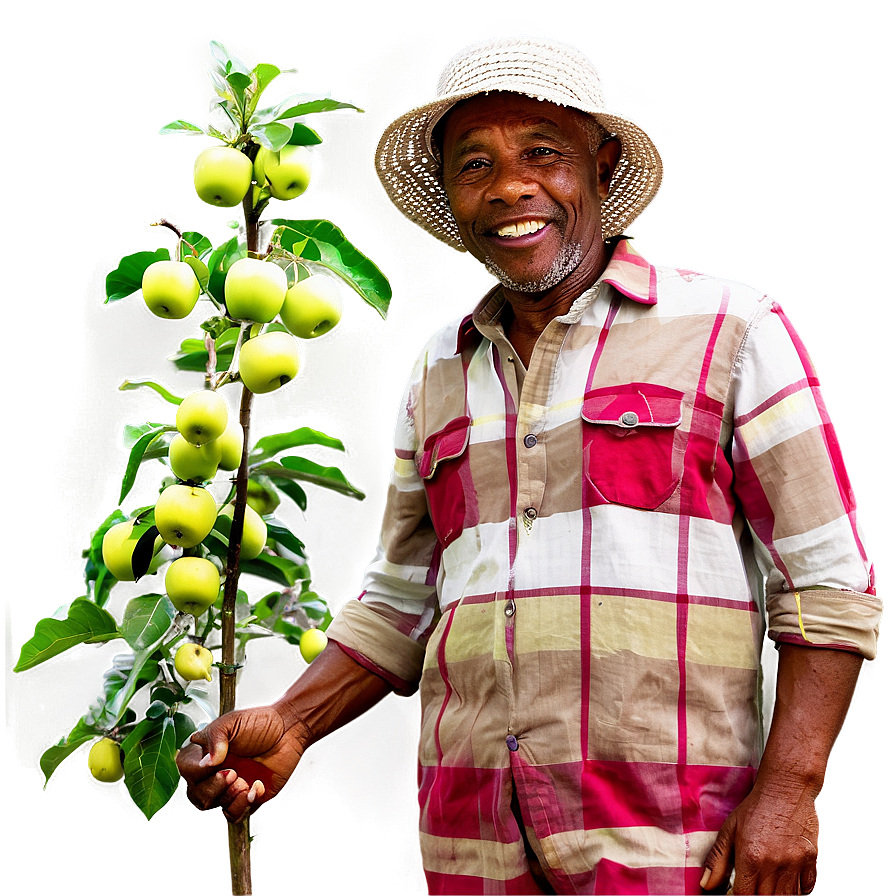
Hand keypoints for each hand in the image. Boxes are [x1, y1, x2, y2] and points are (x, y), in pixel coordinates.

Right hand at [176, 704, 306, 822]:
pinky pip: (236, 814)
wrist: (288, 730)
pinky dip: (245, 805)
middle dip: (215, 788)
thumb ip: (215, 736)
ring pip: (216, 807)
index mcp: (204, 753)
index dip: (198, 772)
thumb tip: (207, 762)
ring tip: (246, 781)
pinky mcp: (246, 798)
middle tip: (234, 773)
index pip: (187, 770)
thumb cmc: (260, 723)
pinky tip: (258, 786)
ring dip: (231, 796)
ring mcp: (229, 788)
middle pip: (198, 796)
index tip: (216, 763)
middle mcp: (213, 773)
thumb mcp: (233, 721)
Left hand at [701, 776, 818, 893]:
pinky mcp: (811, 860)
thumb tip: (706, 884)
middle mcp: (774, 863)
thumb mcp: (730, 829)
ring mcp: (795, 863)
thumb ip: (717, 859)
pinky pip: (807, 889)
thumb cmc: (755, 807)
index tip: (737, 891)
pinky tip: (787, 884)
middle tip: (753, 885)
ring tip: (768, 885)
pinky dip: (798, 892)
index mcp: (751, 856)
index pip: (744, 895)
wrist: (786, 788)